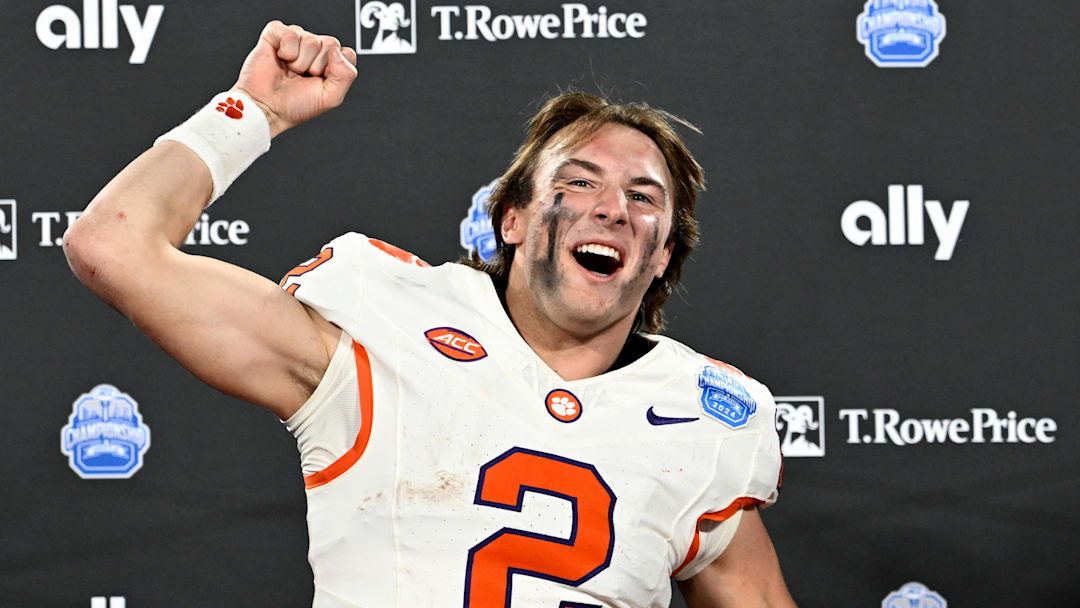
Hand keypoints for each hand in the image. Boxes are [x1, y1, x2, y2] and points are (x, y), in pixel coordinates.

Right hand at [232, 20, 358, 137]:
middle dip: (317, 66)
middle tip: (303, 77)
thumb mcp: (330, 98)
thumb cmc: (295, 105)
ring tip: (290, 71)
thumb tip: (337, 51)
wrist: (266, 107)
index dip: (334, 69)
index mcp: (330, 63)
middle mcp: (315, 49)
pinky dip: (287, 50)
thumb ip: (346, 75)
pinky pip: (291, 33)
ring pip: (311, 39)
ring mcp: (296, 40)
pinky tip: (281, 59)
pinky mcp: (277, 34)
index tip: (320, 81)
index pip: (347, 53)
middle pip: (331, 44)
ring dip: (300, 62)